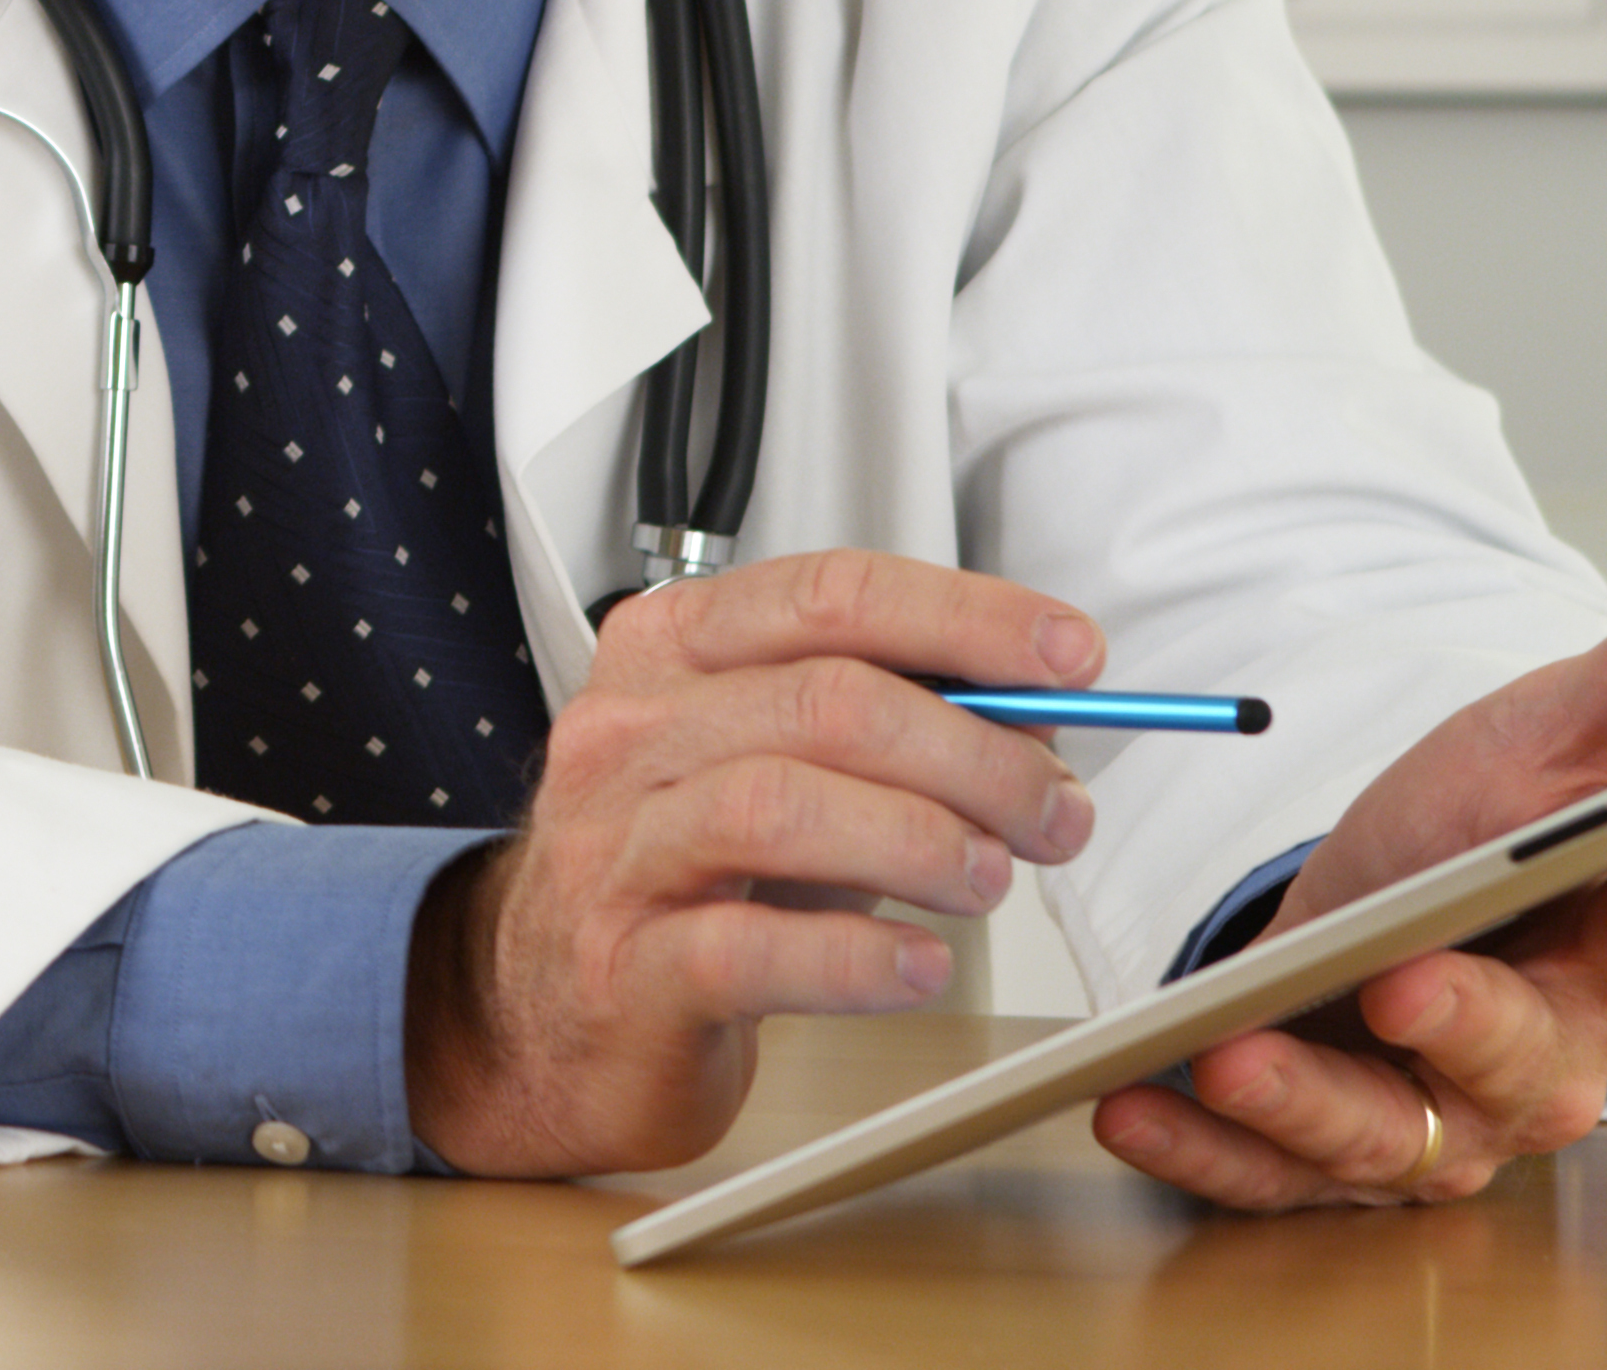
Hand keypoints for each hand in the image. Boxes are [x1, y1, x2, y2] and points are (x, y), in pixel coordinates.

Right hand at [409, 549, 1109, 1175]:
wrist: (540, 1010)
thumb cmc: (673, 877)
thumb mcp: (772, 766)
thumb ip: (885, 726)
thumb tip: (1033, 716)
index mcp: (671, 651)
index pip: (830, 595)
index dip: (965, 618)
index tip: (1067, 657)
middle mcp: (631, 733)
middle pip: (826, 700)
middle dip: (974, 752)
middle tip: (1049, 809)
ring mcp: (617, 848)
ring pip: (780, 805)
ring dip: (923, 839)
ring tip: (988, 879)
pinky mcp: (625, 968)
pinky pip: (748, 948)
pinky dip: (857, 957)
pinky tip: (917, 966)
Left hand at [1089, 555, 1606, 1209]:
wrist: (1368, 901)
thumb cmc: (1472, 837)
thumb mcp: (1541, 740)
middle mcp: (1533, 1064)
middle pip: (1518, 1061)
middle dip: (1467, 1025)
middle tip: (1413, 984)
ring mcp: (1427, 1120)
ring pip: (1384, 1136)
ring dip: (1305, 1102)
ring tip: (1236, 1056)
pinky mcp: (1324, 1153)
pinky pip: (1263, 1174)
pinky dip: (1198, 1150)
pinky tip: (1130, 1106)